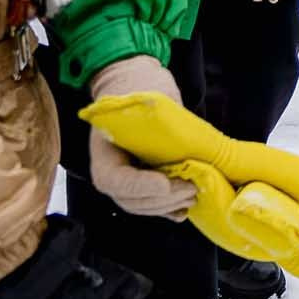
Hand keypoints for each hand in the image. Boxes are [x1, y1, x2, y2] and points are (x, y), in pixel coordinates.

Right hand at [86, 56, 196, 220]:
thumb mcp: (144, 101)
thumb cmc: (140, 90)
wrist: (136, 88)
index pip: (115, 181)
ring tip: (195, 192)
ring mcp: (126, 182)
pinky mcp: (143, 186)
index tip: (165, 183)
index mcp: (104, 153)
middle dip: (164, 199)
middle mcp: (111, 173)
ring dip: (169, 205)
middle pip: (131, 200)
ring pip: (143, 206)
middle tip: (192, 187)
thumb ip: (155, 120)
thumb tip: (177, 138)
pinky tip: (184, 210)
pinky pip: (153, 206)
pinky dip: (169, 211)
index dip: (140, 186)